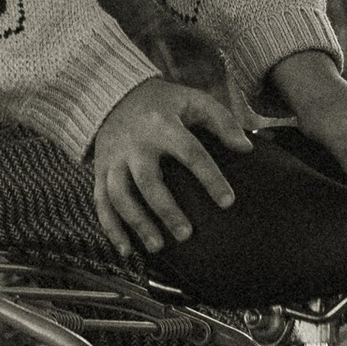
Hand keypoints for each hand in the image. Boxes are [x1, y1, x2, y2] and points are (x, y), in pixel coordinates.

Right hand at [93, 76, 251, 257]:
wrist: (114, 95)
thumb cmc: (164, 103)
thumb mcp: (194, 101)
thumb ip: (222, 122)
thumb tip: (247, 148)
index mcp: (163, 125)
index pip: (190, 153)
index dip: (210, 177)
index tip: (228, 202)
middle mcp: (135, 143)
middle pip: (148, 181)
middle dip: (166, 209)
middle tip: (187, 234)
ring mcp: (114, 159)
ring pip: (120, 195)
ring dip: (137, 223)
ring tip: (158, 246)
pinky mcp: (100, 171)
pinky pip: (101, 202)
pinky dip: (111, 228)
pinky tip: (127, 250)